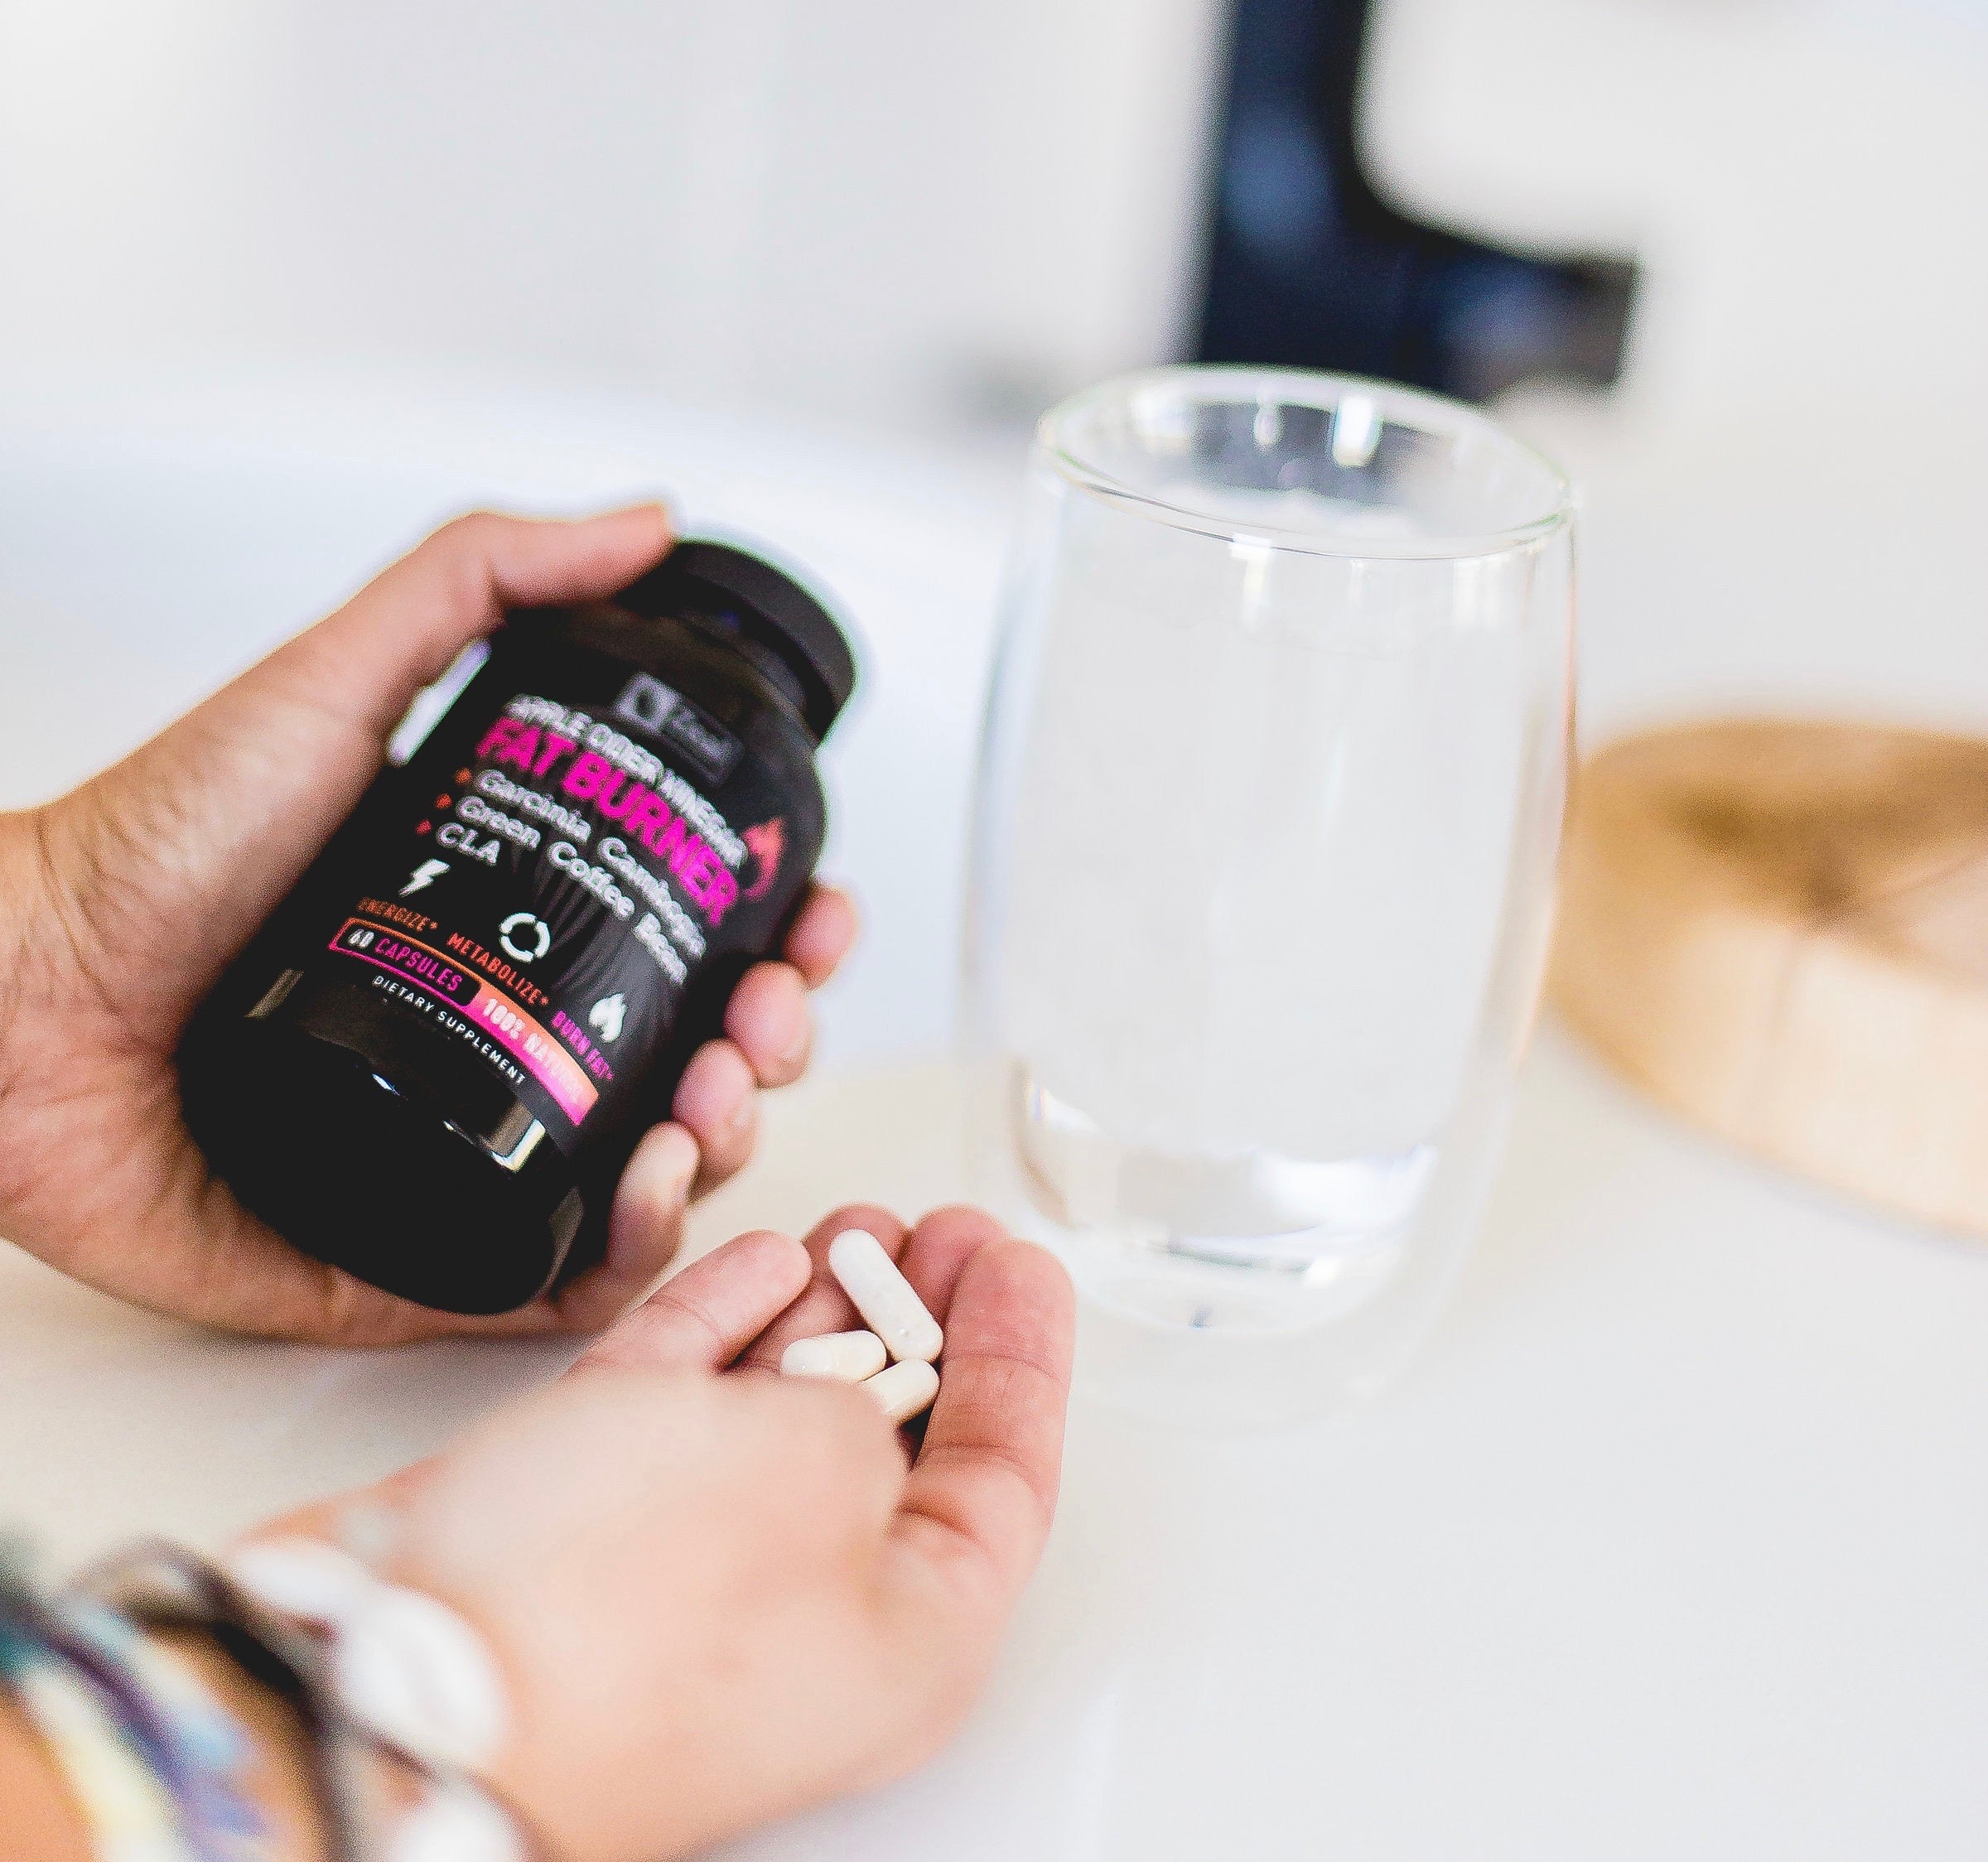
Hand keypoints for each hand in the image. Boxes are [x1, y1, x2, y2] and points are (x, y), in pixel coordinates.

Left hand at [0, 509, 856, 1342]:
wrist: (4, 995)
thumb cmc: (147, 849)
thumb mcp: (333, 682)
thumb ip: (478, 579)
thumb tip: (643, 521)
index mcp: (518, 927)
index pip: (695, 941)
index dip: (783, 932)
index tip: (814, 911)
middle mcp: (512, 1041)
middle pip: (710, 1058)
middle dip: (778, 1037)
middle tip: (767, 1008)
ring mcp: (477, 1153)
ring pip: (667, 1172)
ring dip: (734, 1134)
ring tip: (716, 1090)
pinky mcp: (425, 1260)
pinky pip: (573, 1279)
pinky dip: (641, 1245)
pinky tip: (653, 1180)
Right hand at [254, 1205, 1076, 1861]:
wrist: (394, 1672)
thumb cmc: (614, 1616)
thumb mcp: (821, 1469)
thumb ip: (866, 1417)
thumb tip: (840, 1409)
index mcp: (906, 1642)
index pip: (1003, 1483)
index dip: (1022, 1357)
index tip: (1021, 1260)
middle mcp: (804, 1618)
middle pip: (897, 1447)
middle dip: (924, 1323)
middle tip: (944, 1230)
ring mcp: (688, 1574)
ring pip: (784, 1419)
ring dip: (826, 1316)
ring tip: (860, 1228)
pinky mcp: (585, 1529)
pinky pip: (683, 1411)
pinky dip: (725, 1330)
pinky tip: (763, 1263)